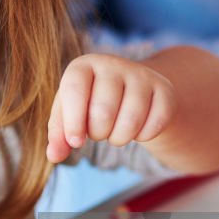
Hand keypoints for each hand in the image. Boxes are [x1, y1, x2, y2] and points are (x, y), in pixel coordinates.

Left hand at [47, 53, 176, 162]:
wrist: (129, 91)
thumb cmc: (90, 104)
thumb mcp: (69, 115)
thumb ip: (59, 135)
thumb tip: (54, 155)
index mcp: (83, 66)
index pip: (74, 91)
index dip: (73, 123)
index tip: (75, 142)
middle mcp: (113, 63)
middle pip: (103, 112)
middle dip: (97, 133)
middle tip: (98, 131)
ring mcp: (142, 75)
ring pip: (130, 121)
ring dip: (119, 138)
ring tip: (114, 132)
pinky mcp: (165, 89)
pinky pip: (153, 125)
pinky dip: (143, 137)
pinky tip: (137, 129)